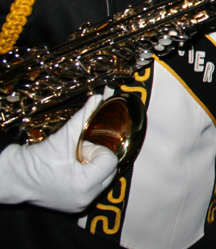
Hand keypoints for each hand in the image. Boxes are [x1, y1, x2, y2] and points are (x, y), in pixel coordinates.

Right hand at [0, 95, 118, 212]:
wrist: (14, 177)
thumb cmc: (37, 159)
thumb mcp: (64, 137)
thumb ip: (84, 116)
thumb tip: (98, 98)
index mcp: (85, 184)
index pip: (110, 160)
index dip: (95, 150)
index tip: (78, 149)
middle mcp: (86, 199)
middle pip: (108, 171)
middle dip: (94, 159)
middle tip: (75, 156)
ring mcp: (81, 205)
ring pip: (102, 179)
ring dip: (90, 168)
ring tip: (70, 165)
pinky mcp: (76, 208)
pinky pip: (94, 189)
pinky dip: (86, 178)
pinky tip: (68, 174)